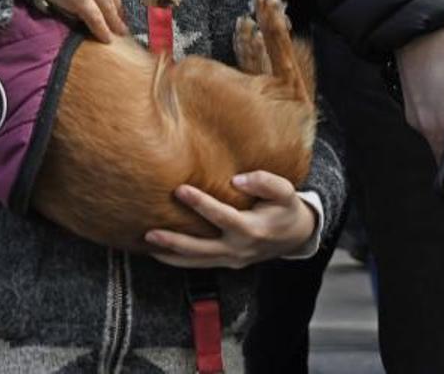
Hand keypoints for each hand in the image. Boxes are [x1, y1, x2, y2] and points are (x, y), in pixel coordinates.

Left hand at [144, 170, 316, 268]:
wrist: (295, 236)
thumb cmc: (285, 208)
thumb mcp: (285, 192)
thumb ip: (265, 182)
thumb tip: (237, 179)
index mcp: (253, 230)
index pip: (223, 217)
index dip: (202, 204)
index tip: (180, 189)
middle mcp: (239, 249)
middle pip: (202, 248)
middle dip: (176, 240)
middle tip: (151, 231)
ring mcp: (232, 260)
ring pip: (197, 261)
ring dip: (171, 254)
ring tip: (147, 244)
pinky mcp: (226, 263)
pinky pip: (199, 264)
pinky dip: (178, 261)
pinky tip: (158, 253)